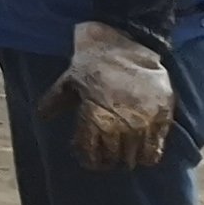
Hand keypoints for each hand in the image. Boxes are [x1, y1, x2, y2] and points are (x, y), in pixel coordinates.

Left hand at [58, 22, 175, 168]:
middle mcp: (120, 126)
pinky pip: (157, 148)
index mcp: (95, 119)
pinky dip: (149, 155)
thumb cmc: (93, 63)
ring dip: (128, 159)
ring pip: (136, 158)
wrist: (125, 44)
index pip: (91, 154)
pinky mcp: (163, 118)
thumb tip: (41, 118)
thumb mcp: (68, 81)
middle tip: (107, 158)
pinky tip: (144, 153)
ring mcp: (143, 123)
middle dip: (109, 160)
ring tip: (125, 156)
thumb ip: (54, 102)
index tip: (90, 160)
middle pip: (114, 158)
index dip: (89, 160)